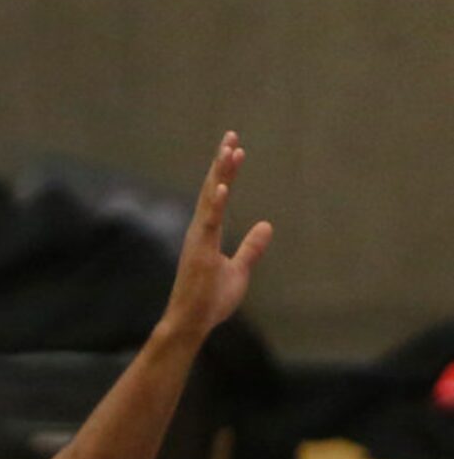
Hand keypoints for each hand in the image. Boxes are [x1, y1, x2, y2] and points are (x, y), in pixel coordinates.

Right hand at [163, 133, 272, 343]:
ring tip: (230, 149)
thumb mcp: (239, 270)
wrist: (192, 322)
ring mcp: (198, 238)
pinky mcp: (199, 250)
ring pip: (209, 198)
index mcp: (206, 232)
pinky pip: (209, 221)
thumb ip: (251, 247)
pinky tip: (221, 185)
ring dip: (220, 173)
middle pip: (211, 187)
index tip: (235, 147)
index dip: (226, 171)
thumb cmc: (211, 299)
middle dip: (222, 162)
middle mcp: (199, 229)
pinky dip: (215, 202)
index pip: (217, 194)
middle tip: (231, 135)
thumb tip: (266, 225)